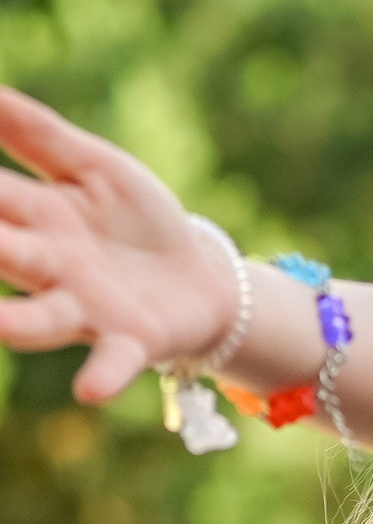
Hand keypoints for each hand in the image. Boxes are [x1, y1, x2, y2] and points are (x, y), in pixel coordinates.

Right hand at [0, 86, 237, 402]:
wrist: (202, 276)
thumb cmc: (135, 220)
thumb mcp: (92, 167)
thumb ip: (34, 133)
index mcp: (29, 217)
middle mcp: (44, 266)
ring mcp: (83, 308)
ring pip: (35, 320)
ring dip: (9, 324)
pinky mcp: (131, 341)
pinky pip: (113, 361)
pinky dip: (103, 375)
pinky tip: (89, 390)